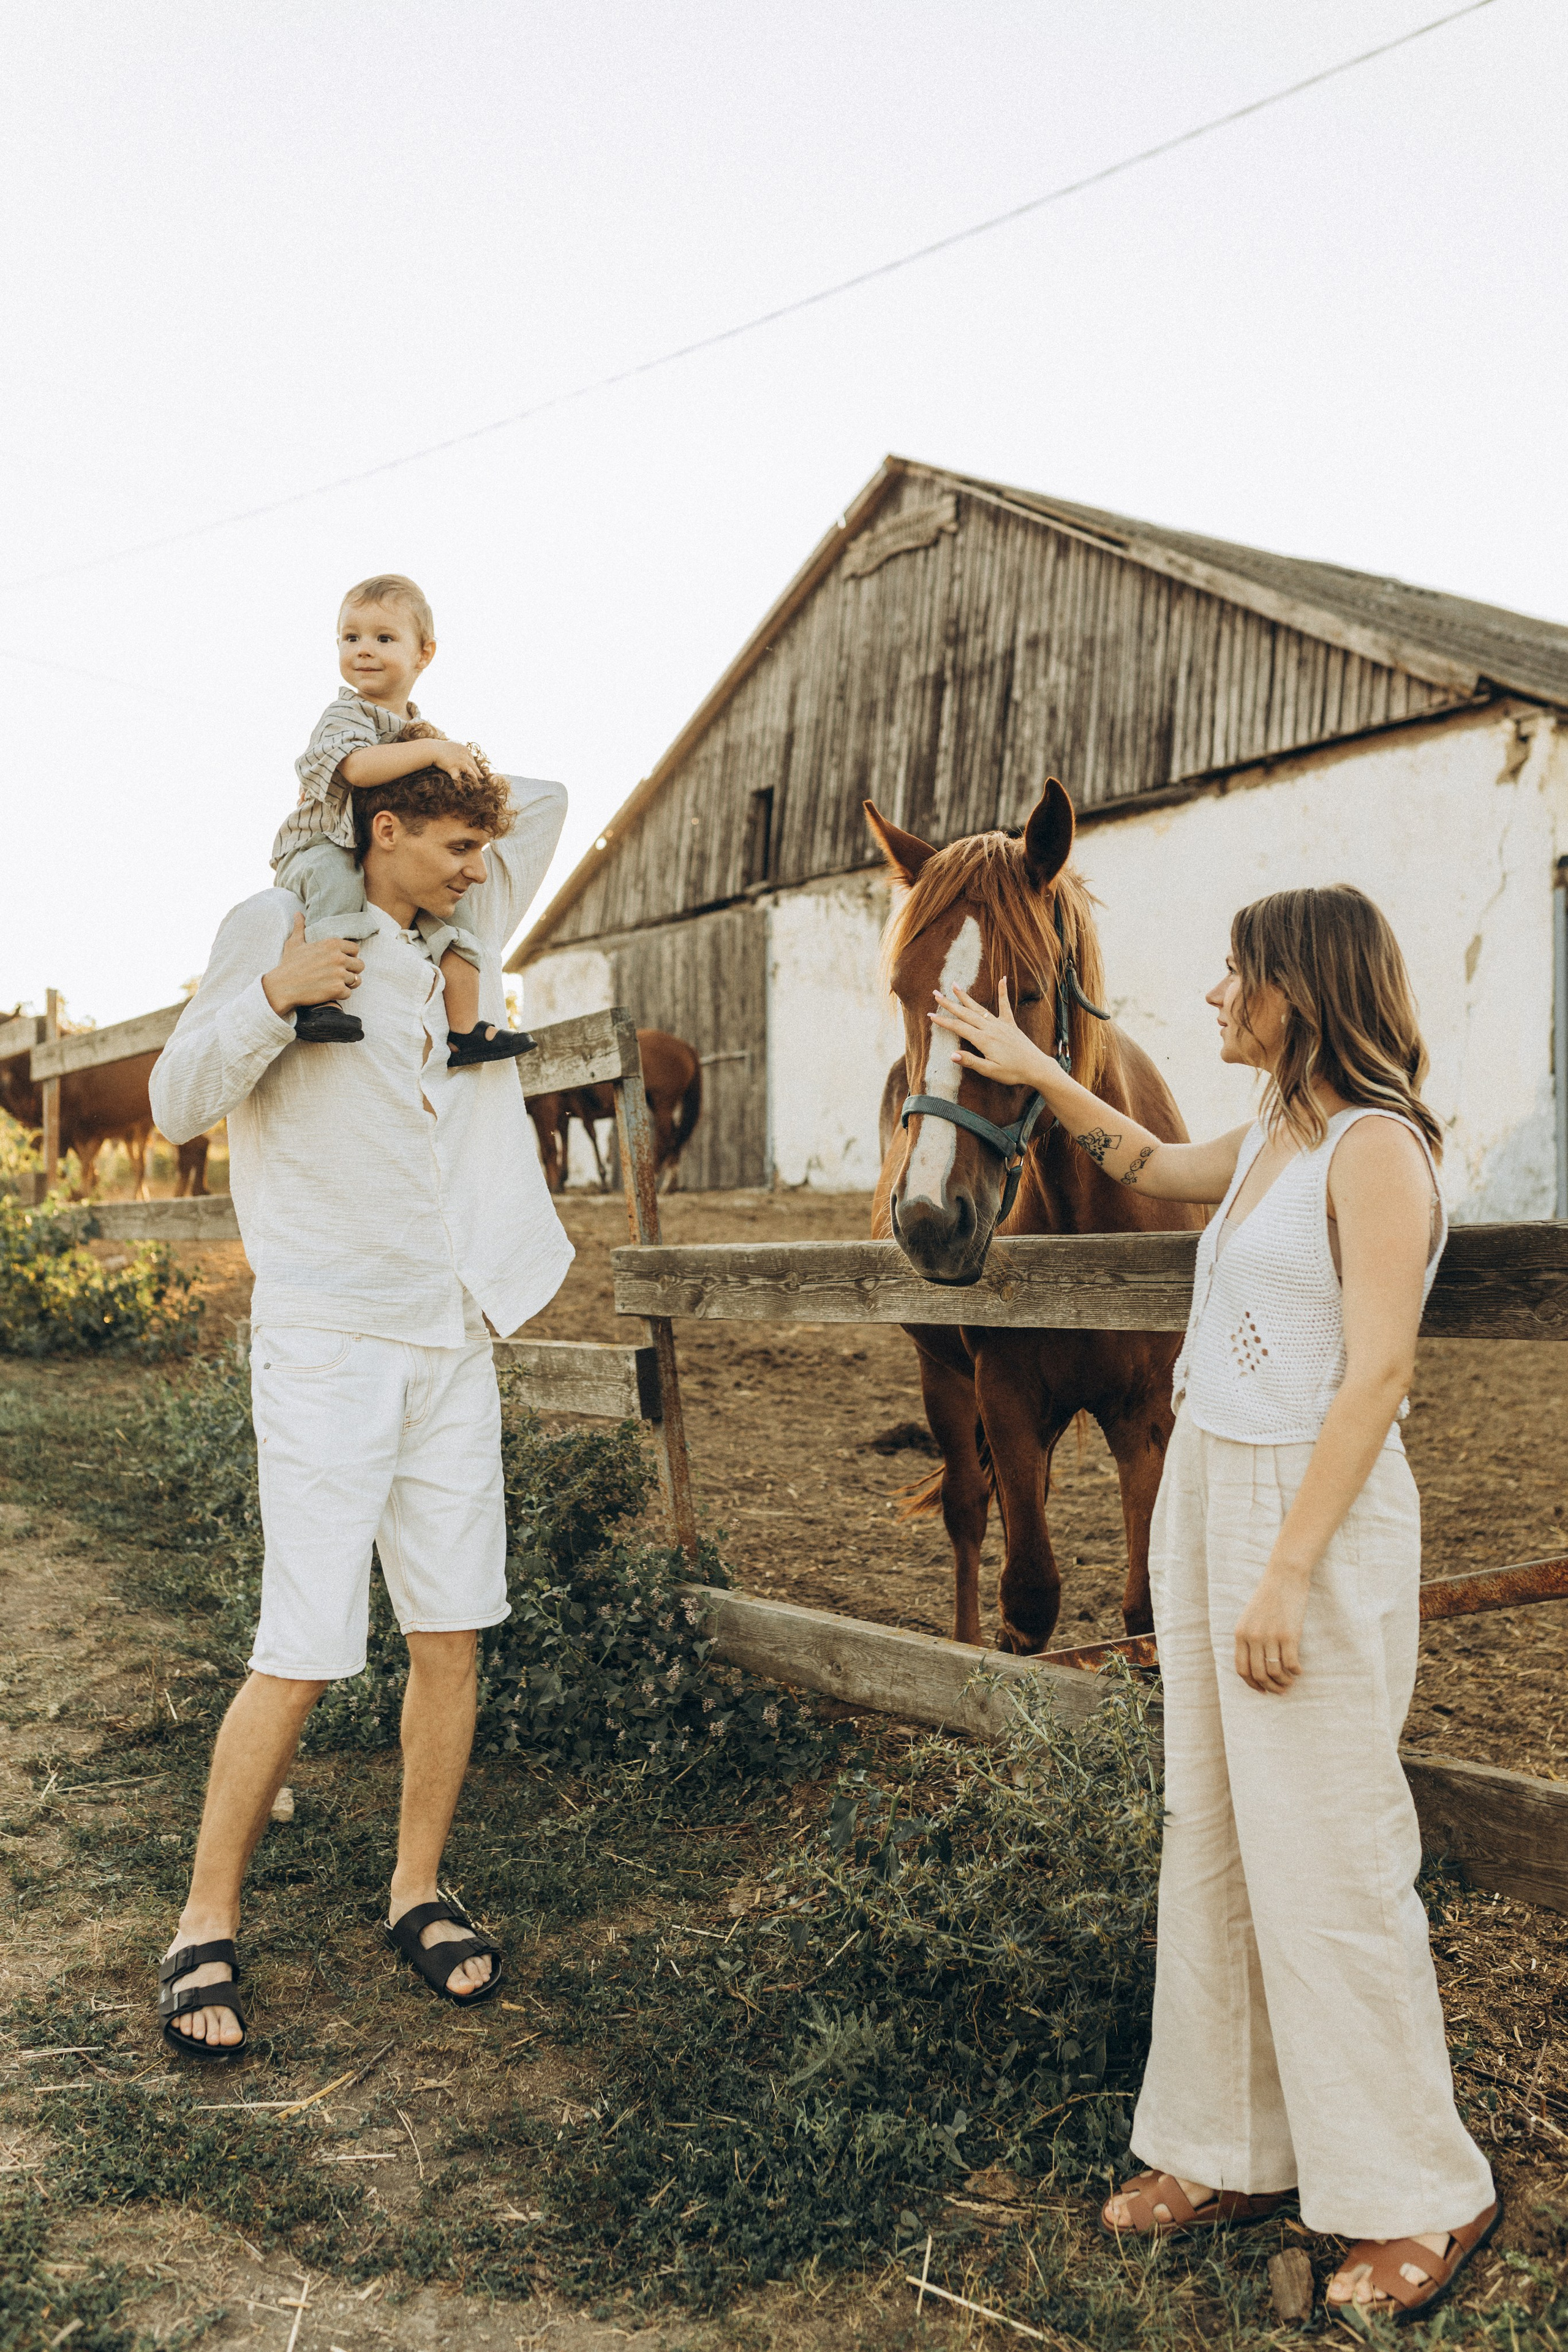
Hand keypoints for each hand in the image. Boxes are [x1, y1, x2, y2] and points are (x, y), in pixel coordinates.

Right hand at [262, 914, 364, 1015]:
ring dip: (347, 983)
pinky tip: (330, 992)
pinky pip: (349, 993)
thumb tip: (298, 914)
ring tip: (334, 983)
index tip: (340, 962)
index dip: (350, 956)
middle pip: (360, 965)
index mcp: (332, 944)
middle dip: (351, 971)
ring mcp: (339, 974)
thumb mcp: (294, 943)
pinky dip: (341, 995)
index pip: (355, 949)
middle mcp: (338, 957)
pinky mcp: (337, 989)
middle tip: (339, 975)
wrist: (282, 987)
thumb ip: (300, 927)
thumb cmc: (288, 965)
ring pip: (356, 980)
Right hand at [426, 738, 480, 786]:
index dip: (474, 766)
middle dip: (478, 774)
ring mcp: (460, 763)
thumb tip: (456, 751)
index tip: (476, 771)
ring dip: (475, 781)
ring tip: (477, 788)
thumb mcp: (451, 745)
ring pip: (471, 773)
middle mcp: (464, 756)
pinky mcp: (453, 768)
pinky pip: (458, 779)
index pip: (472, 760)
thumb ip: (456, 749)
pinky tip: (462, 791)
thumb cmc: (438, 747)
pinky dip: (460, 786)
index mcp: (464, 750)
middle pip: (474, 767)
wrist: (431, 749)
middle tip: (482, 779)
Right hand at [929, 976, 1054, 1089]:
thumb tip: (951, 1055)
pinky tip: (1002, 979)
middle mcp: (990, 1028)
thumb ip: (971, 1061)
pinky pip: (1005, 1006)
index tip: (930, 1015)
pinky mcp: (1010, 1024)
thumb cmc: (1013, 1072)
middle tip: (935, 994)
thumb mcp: (990, 1071)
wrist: (1036, 1067)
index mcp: (983, 1040)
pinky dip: (1003, 992)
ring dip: (966, 996)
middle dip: (949, 1004)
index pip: (959, 1027)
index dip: (943, 1021)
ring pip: (979, 1008)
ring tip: (955, 985)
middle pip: (965, 1013)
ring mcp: (1001, 1024)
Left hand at [1233, 1564, 1308, 1693]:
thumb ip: (1249, 1638)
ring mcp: (1270, 1637)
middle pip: (1259, 1674)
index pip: (1242, 1669)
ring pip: (1275, 1672)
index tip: (1262, 1690)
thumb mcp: (1250, 1617)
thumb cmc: (1269, 1597)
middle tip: (1281, 1690)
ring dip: (1284, 1682)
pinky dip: (1295, 1672)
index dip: (1252, 1684)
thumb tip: (1256, 1665)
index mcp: (1240, 1633)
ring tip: (1291, 1682)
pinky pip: (1290, 1664)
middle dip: (1270, 1687)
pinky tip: (1299, 1670)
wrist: (1284, 1577)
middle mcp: (1253, 1637)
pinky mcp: (1289, 1635)